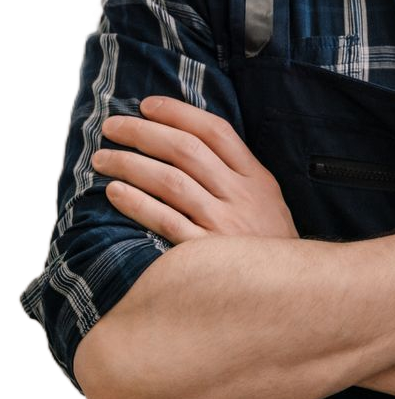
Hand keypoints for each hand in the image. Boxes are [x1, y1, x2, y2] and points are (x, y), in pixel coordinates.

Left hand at [95, 97, 298, 244]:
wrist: (288, 293)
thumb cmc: (267, 243)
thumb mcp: (266, 198)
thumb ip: (237, 170)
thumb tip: (190, 139)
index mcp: (255, 177)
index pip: (215, 131)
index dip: (178, 113)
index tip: (146, 105)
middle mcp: (240, 195)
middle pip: (186, 150)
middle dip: (144, 133)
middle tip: (112, 126)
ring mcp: (223, 224)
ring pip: (170, 181)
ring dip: (131, 164)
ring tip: (103, 158)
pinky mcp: (204, 254)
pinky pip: (165, 221)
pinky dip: (137, 204)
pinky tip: (115, 192)